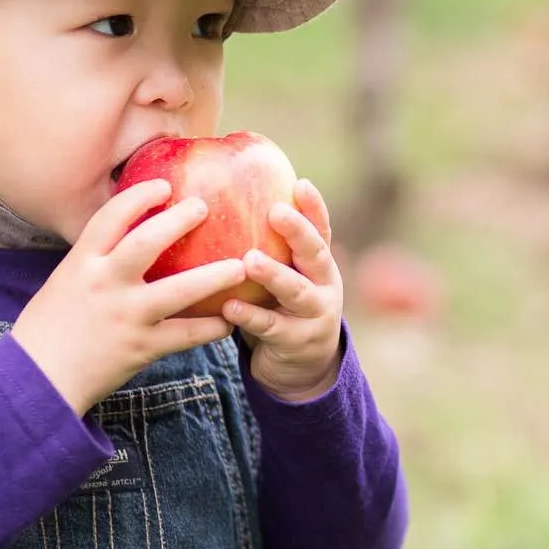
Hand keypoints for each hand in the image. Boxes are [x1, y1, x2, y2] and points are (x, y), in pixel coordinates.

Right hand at [12, 179, 245, 415]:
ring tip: (241, 266)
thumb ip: (94, 262)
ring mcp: (125, 316)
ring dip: (214, 276)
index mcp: (81, 263)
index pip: (111, 216)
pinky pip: (184, 335)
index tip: (163, 186)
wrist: (38, 381)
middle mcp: (104, 284)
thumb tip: (124, 237)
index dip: (140, 195)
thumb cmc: (46, 329)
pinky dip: (209, 328)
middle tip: (204, 207)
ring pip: (179, 290)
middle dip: (179, 220)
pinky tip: (228, 321)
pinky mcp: (141, 348)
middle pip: (147, 242)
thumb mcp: (64, 282)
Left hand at [223, 179, 343, 401]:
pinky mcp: (296, 342)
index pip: (320, 228)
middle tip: (276, 211)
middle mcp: (324, 285)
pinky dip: (250, 316)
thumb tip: (223, 199)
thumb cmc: (282, 305)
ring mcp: (314, 315)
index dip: (313, 207)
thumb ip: (269, 246)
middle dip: (297, 232)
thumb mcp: (286, 274)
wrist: (304, 366)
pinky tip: (229, 307)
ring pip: (296, 291)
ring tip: (250, 260)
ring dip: (274, 275)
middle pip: (315, 254)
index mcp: (319, 263)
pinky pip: (271, 328)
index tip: (300, 183)